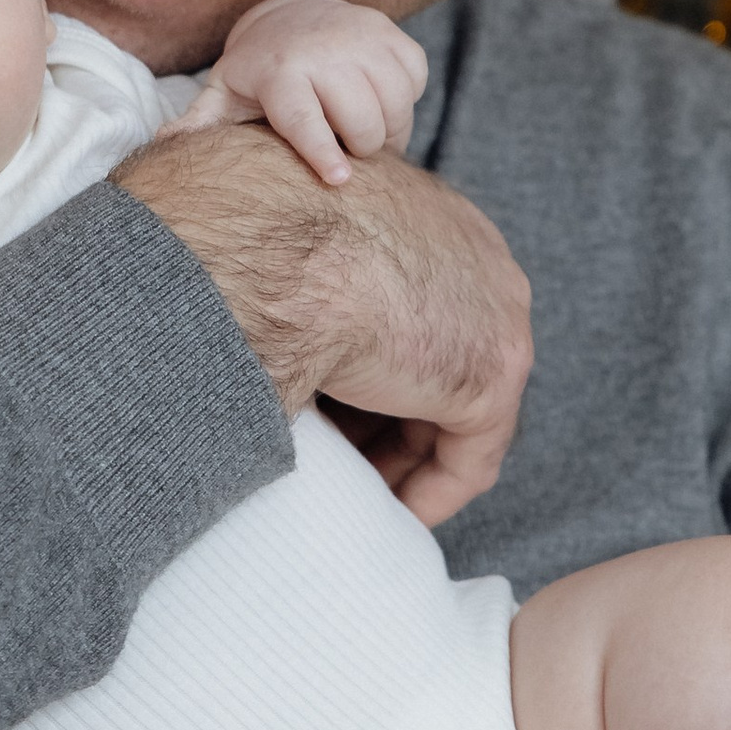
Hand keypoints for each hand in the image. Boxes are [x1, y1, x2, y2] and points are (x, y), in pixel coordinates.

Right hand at [116, 128, 532, 525]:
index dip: (367, 367)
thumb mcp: (269, 253)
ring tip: (354, 497)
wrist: (263, 246)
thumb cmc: (239, 237)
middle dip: (390, 417)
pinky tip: (391, 519)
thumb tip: (237, 329)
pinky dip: (432, 492)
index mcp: (416, 211)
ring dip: (405, 460)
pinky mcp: (491, 371)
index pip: (409, 304)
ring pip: (454, 409)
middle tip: (341, 463)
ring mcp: (493, 309)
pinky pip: (470, 454)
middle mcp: (472, 250)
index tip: (327, 410)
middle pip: (439, 357)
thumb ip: (283, 286)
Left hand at [185, 0, 428, 186]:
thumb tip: (164, 145)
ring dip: (388, 131)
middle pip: (364, 126)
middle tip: (345, 149)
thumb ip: (200, 123)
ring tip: (361, 130)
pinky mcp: (394, 35)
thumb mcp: (226, 95)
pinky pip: (415, 84)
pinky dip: (404, 100)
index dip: (321, 151)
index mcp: (280, 71)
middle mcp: (325, 50)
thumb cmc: (258, 73)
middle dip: (361, 150)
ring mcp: (364, 38)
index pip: (304, 118)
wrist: (293, 16)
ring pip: (396, 109)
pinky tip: (377, 97)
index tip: (339, 180)